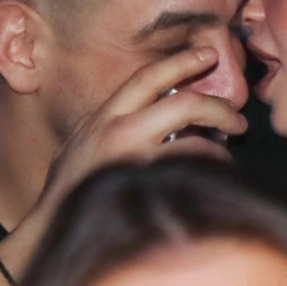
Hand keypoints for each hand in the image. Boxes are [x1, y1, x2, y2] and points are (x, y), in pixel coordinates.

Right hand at [35, 47, 247, 215]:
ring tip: (227, 157)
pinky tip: (214, 182)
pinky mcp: (148, 194)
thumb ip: (110, 122)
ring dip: (219, 150)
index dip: (182, 61)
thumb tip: (145, 109)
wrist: (48, 230)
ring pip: (196, 146)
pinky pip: (191, 179)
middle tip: (238, 118)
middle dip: (219, 107)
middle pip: (185, 104)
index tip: (208, 54)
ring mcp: (135, 165)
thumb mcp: (80, 142)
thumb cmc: (66, 188)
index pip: (148, 76)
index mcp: (105, 116)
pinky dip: (209, 176)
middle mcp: (120, 134)